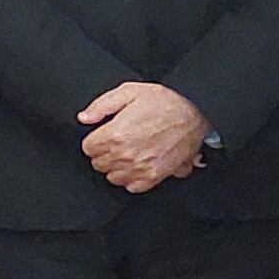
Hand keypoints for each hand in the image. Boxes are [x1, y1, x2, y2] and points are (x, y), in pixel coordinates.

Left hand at [75, 81, 208, 192]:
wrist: (194, 112)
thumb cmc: (165, 101)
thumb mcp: (129, 91)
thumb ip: (102, 105)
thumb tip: (84, 118)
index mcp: (116, 134)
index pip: (88, 148)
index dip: (94, 139)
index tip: (102, 135)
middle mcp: (126, 155)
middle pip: (98, 164)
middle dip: (103, 152)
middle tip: (115, 142)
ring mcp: (140, 168)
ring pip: (113, 177)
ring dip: (116, 166)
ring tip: (126, 153)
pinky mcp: (155, 176)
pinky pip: (132, 187)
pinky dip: (131, 179)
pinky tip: (136, 165)